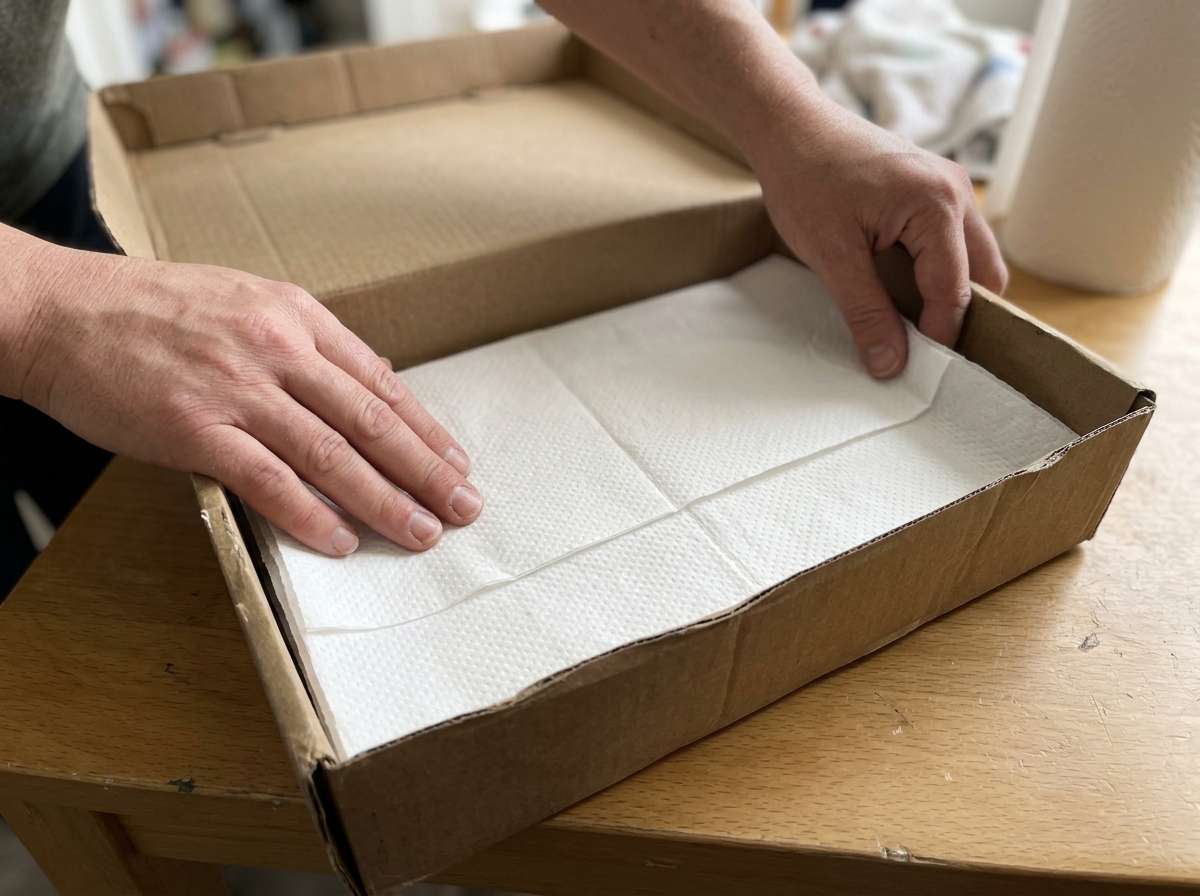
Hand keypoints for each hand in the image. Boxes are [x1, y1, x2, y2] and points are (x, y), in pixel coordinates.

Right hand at [5, 235, 481, 555]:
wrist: (59, 310)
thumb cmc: (149, 309)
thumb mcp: (241, 302)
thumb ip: (298, 344)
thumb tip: (352, 393)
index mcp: (294, 316)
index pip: (380, 381)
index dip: (424, 429)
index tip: (456, 463)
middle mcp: (277, 348)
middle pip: (371, 419)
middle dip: (425, 470)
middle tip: (465, 507)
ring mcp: (237, 388)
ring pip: (332, 453)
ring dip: (385, 499)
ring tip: (422, 532)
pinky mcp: (194, 427)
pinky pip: (267, 479)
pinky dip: (309, 514)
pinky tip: (341, 540)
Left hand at [541, 0, 1006, 377]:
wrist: (790, 128)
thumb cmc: (805, 180)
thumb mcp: (831, 256)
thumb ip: (866, 312)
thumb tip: (891, 364)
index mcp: (937, 205)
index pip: (955, 290)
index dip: (940, 334)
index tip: (923, 370)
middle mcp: (956, 192)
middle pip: (983, 275)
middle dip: (960, 315)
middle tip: (926, 353)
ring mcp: (950, 186)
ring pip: (973, 259)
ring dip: (950, 293)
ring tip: (913, 326)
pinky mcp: (933, 189)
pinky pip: (954, 241)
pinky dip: (939, 271)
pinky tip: (906, 293)